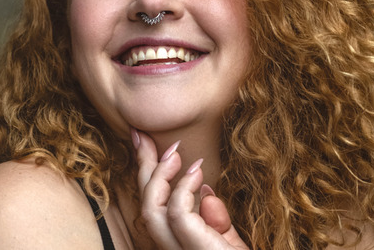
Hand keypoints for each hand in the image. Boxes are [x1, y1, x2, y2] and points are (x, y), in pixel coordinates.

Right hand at [132, 129, 248, 249]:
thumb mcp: (230, 243)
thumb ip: (217, 222)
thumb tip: (205, 193)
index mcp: (178, 246)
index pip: (155, 209)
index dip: (148, 177)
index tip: (145, 144)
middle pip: (147, 206)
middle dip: (144, 166)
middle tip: (142, 135)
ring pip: (151, 210)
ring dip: (159, 175)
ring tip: (174, 153)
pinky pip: (177, 214)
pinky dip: (183, 188)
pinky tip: (197, 171)